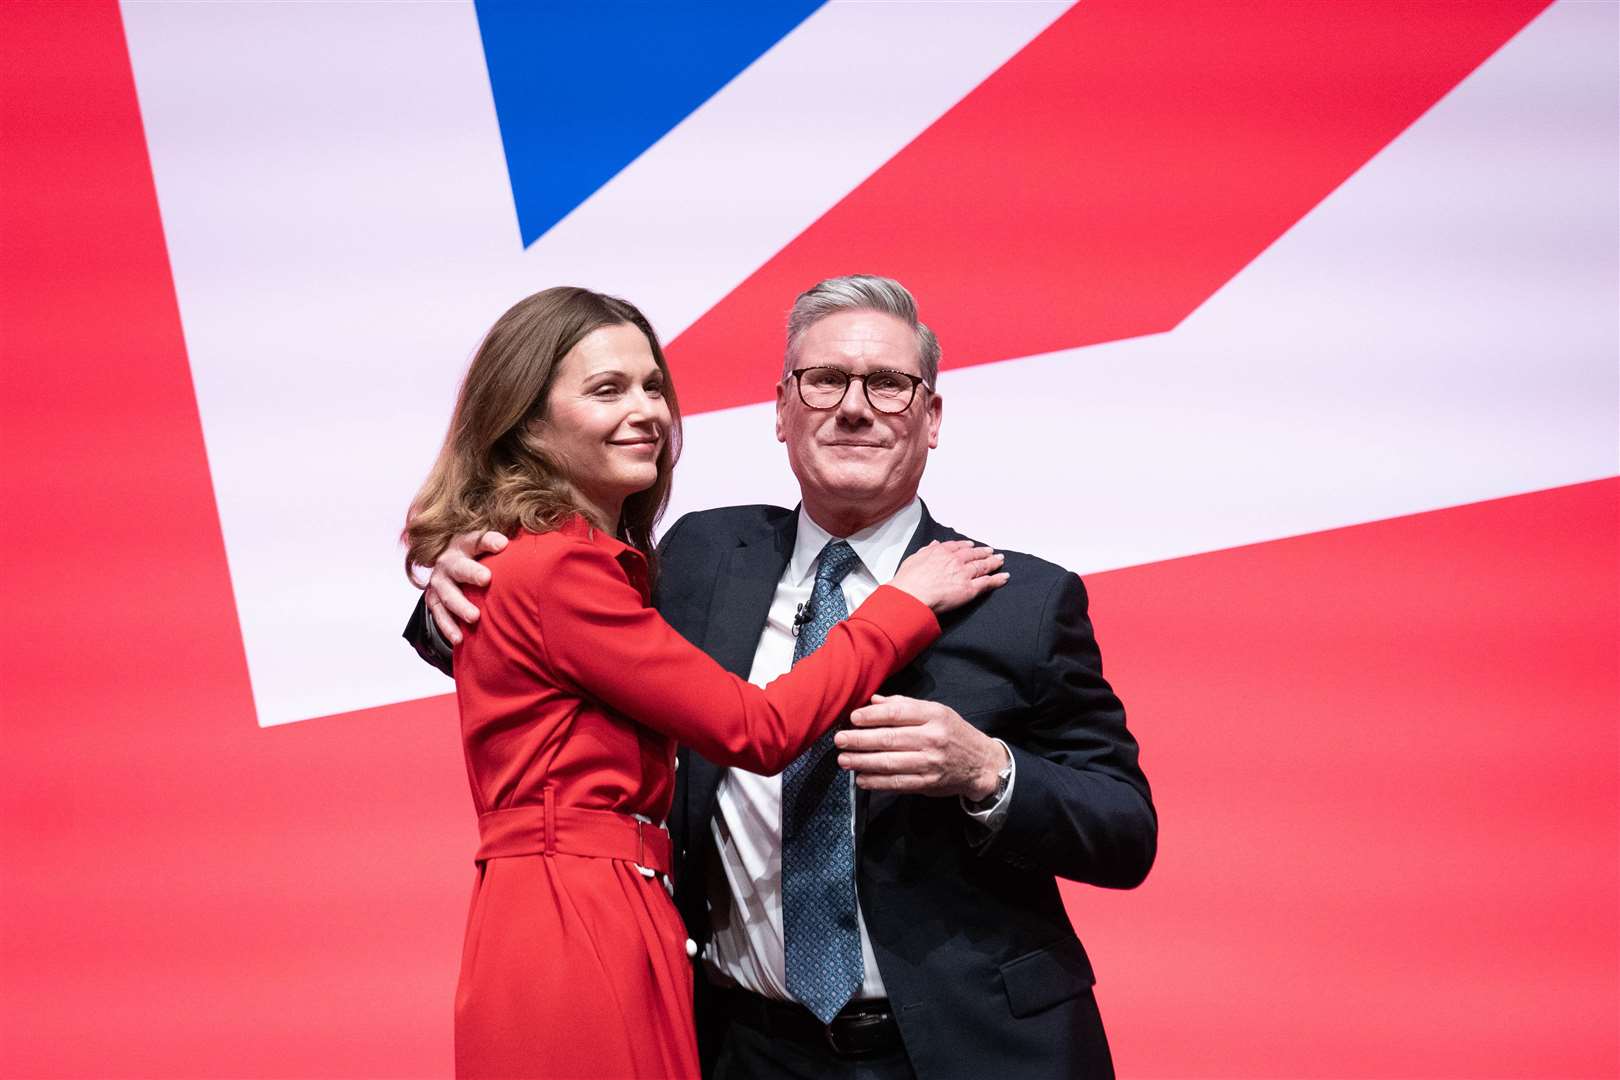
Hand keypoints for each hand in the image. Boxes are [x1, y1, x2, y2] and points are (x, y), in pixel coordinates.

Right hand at [425, 529, 506, 644]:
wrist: (447, 568)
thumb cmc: (478, 559)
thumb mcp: (488, 550)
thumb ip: (508, 551)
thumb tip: (544, 552)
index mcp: (464, 544)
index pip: (476, 540)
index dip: (488, 541)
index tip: (503, 544)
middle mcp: (449, 561)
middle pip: (459, 566)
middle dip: (471, 572)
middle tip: (486, 579)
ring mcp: (439, 581)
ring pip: (447, 593)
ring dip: (460, 605)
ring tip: (475, 617)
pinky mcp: (433, 599)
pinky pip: (438, 614)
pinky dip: (447, 626)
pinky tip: (459, 638)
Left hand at [833, 694, 1008, 798]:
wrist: (981, 764)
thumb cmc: (953, 733)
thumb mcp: (936, 711)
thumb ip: (905, 705)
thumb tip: (872, 701)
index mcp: (934, 715)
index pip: (898, 713)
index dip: (872, 716)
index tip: (852, 718)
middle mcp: (933, 738)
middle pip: (890, 739)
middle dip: (860, 740)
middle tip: (840, 740)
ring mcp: (930, 763)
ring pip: (891, 763)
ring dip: (863, 762)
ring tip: (844, 759)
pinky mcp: (928, 783)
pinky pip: (897, 783)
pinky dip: (877, 782)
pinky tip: (861, 779)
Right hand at [888, 540, 1007, 612]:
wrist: (912, 595)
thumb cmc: (908, 580)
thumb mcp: (914, 559)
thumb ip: (926, 551)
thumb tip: (933, 544)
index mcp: (940, 552)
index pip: (957, 546)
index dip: (966, 546)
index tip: (971, 545)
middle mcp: (955, 560)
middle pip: (973, 554)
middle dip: (983, 552)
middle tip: (990, 551)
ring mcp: (964, 574)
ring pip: (983, 565)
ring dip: (993, 562)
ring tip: (1000, 560)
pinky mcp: (970, 589)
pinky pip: (987, 582)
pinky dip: (998, 579)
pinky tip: (1005, 577)